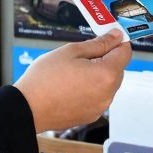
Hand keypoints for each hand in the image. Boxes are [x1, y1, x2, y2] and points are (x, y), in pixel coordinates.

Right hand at [15, 31, 130, 133]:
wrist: (27, 108)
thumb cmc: (45, 79)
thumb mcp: (71, 51)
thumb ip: (98, 43)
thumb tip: (116, 36)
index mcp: (106, 75)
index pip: (125, 53)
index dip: (118, 42)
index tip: (109, 36)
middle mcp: (108, 94)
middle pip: (118, 69)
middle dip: (106, 58)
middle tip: (83, 54)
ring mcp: (100, 107)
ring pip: (108, 84)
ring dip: (98, 75)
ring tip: (73, 72)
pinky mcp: (90, 116)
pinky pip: (98, 97)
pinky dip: (91, 89)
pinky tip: (72, 86)